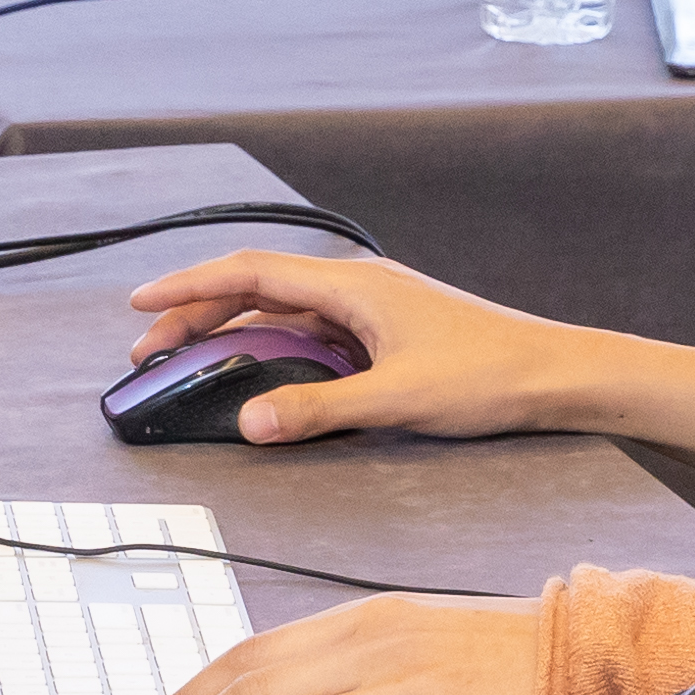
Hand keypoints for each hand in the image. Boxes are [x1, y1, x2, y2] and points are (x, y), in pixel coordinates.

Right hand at [121, 246, 600, 446]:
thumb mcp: (395, 400)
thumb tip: (249, 420)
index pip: (250, 274)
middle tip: (147, 350)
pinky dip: (272, 347)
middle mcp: (357, 287)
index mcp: (353, 285)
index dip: (188, 287)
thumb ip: (316, 410)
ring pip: (282, 312)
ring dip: (232, 333)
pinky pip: (311, 332)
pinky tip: (257, 372)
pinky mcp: (386, 333)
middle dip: (196, 315)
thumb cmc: (489, 375)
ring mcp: (372, 309)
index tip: (139, 302)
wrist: (555, 374)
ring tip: (188, 361)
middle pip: (257, 290)